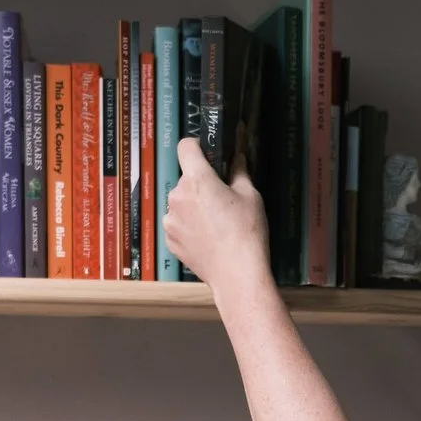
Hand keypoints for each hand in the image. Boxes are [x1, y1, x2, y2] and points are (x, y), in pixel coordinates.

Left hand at [162, 137, 270, 296]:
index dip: (196, 147)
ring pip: (180, 202)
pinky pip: (177, 223)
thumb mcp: (250, 196)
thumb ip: (239, 171)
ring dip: (193, 205)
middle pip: (185, 178)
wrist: (236, 274)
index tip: (207, 156)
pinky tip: (207, 237)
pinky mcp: (170, 239)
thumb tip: (237, 156)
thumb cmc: (246, 232)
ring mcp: (170, 219)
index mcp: (197, 179)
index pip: (185, 147)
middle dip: (200, 183)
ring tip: (214, 222)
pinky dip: (188, 225)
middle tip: (221, 198)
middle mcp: (177, 196)